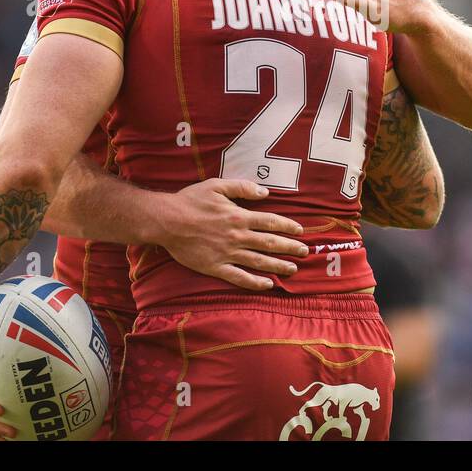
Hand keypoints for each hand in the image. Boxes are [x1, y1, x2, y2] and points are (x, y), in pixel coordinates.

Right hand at [156, 178, 309, 290]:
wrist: (166, 221)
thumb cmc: (190, 201)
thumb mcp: (217, 185)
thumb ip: (242, 188)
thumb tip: (265, 192)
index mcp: (239, 216)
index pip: (270, 222)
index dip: (288, 227)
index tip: (300, 231)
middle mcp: (237, 236)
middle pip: (270, 243)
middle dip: (290, 248)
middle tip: (305, 252)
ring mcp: (227, 253)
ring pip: (259, 262)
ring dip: (278, 265)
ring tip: (293, 269)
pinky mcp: (216, 267)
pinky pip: (239, 277)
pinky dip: (255, 282)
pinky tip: (268, 284)